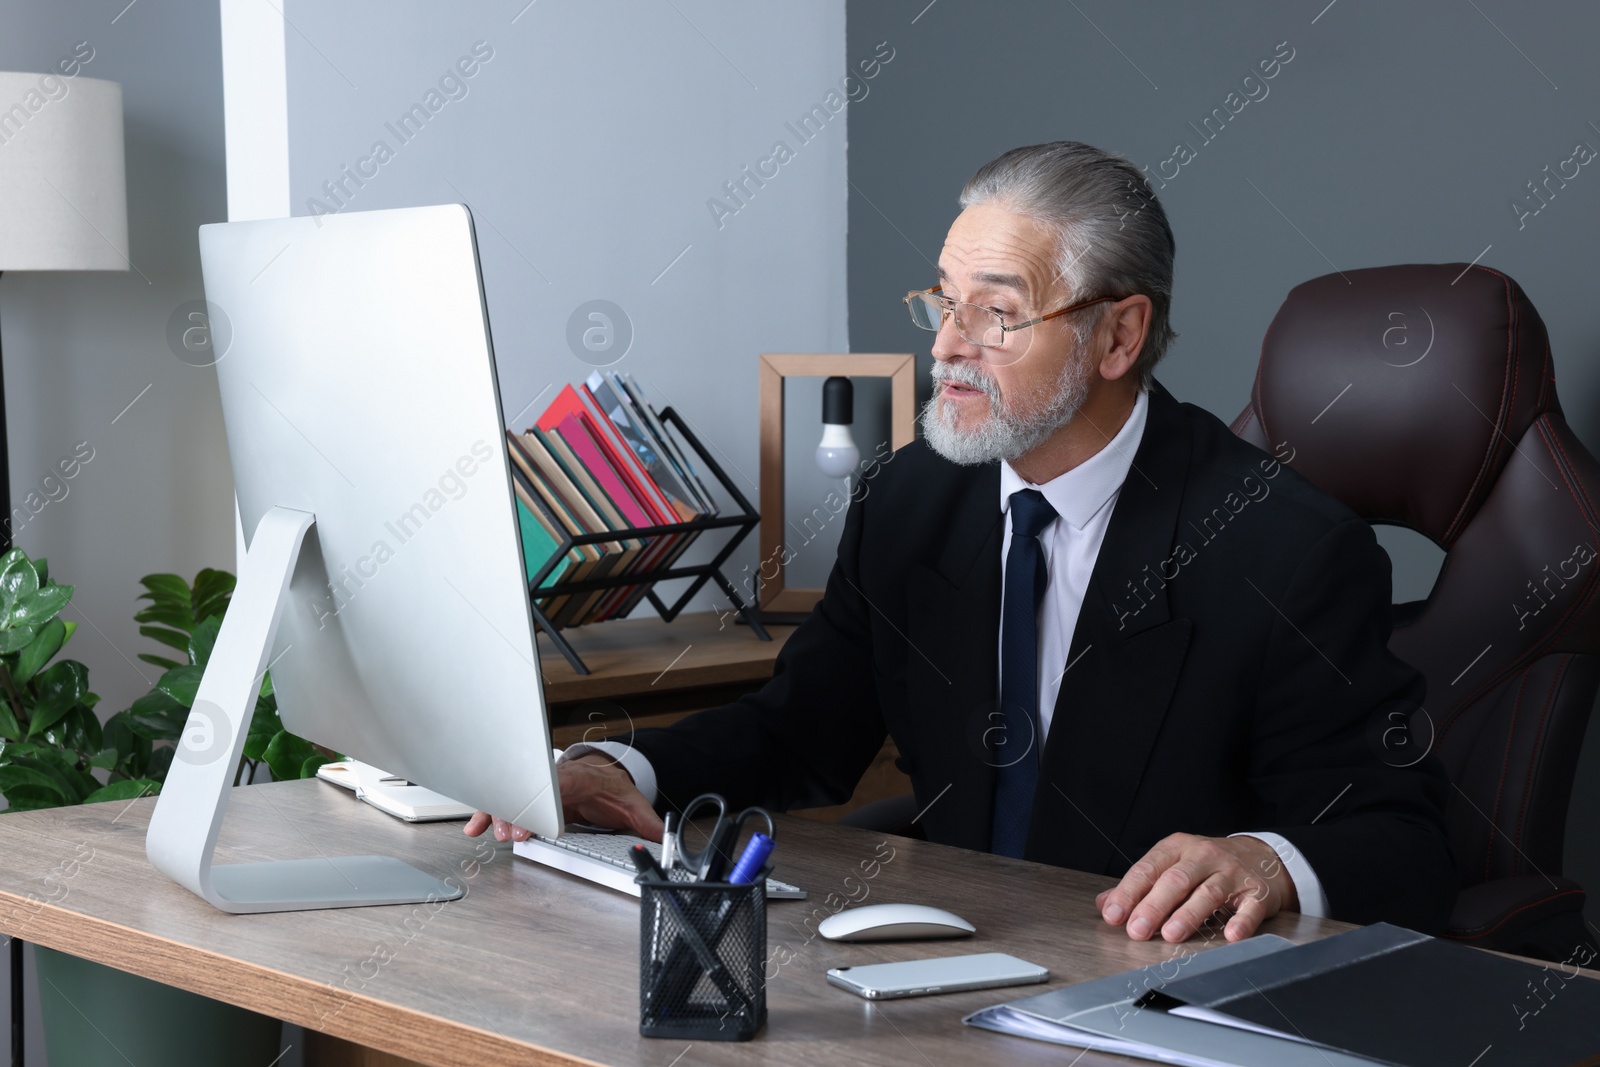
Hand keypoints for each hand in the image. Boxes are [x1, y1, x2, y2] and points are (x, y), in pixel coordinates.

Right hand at [463, 754, 664, 842]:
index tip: (536, 821)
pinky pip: (506, 802)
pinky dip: (490, 813)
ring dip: (501, 814)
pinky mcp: (531, 797)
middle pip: (529, 791)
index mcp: (579, 779)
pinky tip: (475, 827)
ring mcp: (541, 787)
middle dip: (518, 812)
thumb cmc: (614, 789)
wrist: (607, 775)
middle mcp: (555, 780)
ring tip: (493, 832)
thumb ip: (648, 823)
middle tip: (512, 833)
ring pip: (513, 795)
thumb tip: (662, 838)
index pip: (557, 786)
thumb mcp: (634, 804)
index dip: (544, 803)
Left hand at [1095, 833, 1296, 942]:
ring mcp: (1232, 873)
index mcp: (1177, 847)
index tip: (1114, 915)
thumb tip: (1105, 904)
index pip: (1148, 868)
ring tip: (1171, 934)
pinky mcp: (1257, 892)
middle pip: (1176, 880)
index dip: (1129, 892)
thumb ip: (1140, 885)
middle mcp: (1204, 856)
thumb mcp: (1172, 865)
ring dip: (1189, 915)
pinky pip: (1250, 907)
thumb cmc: (1207, 865)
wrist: (1262, 857)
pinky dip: (1241, 922)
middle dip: (1154, 906)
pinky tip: (1231, 935)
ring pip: (1208, 892)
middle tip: (1137, 930)